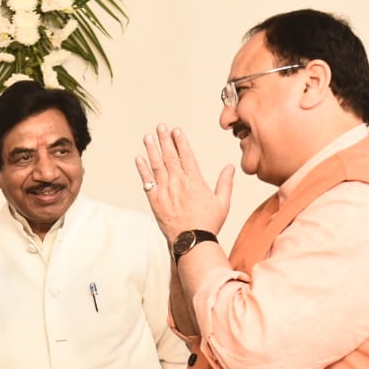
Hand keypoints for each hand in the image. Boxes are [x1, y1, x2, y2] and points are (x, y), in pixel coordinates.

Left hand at [135, 124, 232, 239]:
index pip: (186, 155)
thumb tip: (230, 167)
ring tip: (148, 137)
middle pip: (170, 156)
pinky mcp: (155, 201)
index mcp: (195, 181)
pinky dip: (142, 169)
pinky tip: (139, 158)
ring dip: (152, 149)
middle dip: (164, 140)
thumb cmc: (208, 223)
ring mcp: (165, 191)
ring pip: (157, 165)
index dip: (180, 141)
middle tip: (160, 127)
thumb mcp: (223, 203)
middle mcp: (178, 183)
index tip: (176, 130)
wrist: (191, 241)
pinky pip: (147, 181)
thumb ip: (225, 183)